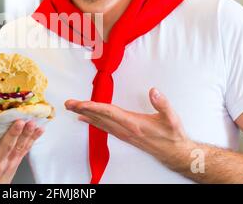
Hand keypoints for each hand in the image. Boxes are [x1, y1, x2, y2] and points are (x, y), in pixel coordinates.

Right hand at [0, 119, 43, 183]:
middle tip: (19, 122)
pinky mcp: (15, 162)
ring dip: (26, 134)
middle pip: (5, 146)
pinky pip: (25, 149)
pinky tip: (39, 130)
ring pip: (18, 147)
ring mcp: (6, 163)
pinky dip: (33, 139)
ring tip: (32, 123)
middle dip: (13, 133)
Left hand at [65, 88, 194, 166]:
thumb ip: (162, 103)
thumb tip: (153, 91)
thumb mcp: (171, 118)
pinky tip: (84, 119)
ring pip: (99, 123)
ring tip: (72, 108)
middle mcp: (125, 129)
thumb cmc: (172, 135)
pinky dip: (92, 122)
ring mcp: (123, 133)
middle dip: (82, 110)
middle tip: (68, 103)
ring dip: (84, 115)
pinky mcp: (124, 135)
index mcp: (133, 124)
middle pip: (100, 118)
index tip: (81, 104)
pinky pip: (104, 127)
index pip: (109, 113)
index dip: (94, 107)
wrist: (174, 152)